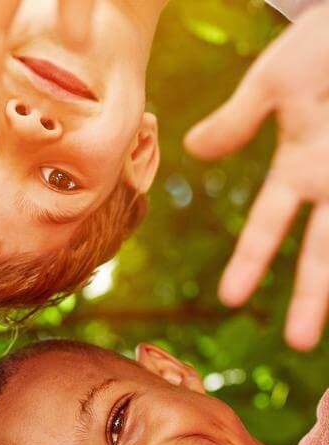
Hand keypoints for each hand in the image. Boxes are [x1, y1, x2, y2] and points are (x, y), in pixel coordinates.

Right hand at [185, 2, 328, 350]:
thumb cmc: (328, 41)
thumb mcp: (277, 81)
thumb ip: (238, 120)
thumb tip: (190, 150)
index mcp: (302, 164)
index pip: (270, 224)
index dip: (249, 261)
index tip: (226, 299)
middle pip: (323, 251)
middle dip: (309, 298)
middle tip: (297, 343)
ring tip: (314, 329)